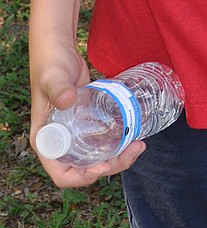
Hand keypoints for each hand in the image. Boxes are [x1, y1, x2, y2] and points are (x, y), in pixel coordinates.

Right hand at [30, 39, 145, 186]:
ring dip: (119, 157)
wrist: (59, 50)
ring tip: (139, 145)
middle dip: (111, 166)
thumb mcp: (52, 78)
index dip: (83, 177)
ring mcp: (74, 133)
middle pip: (85, 169)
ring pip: (97, 157)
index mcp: (46, 142)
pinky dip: (118, 142)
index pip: (62, 174)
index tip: (104, 166)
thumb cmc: (50, 64)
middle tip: (133, 150)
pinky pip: (102, 141)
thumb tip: (67, 100)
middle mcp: (60, 143)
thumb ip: (58, 88)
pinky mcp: (87, 122)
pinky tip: (133, 134)